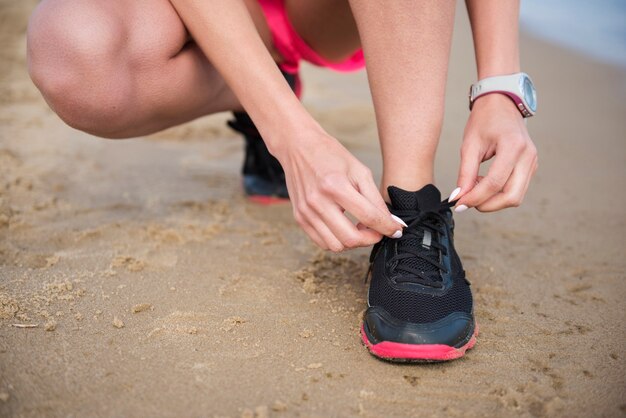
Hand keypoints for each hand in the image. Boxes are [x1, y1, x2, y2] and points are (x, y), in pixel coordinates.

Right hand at [273, 128, 403, 251]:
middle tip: (378, 231)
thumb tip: (391, 222)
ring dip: (353, 242)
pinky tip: (344, 228)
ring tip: (360, 228)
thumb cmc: (331, 155)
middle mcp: (318, 202)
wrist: (298, 147)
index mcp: (336, 186)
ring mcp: (306, 212)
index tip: (396, 230)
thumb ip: (375, 198)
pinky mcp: (299, 218)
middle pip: (351, 238)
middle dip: (371, 239)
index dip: (387, 227)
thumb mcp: (359, 171)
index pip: (368, 217)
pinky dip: (338, 241)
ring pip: (336, 246)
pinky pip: (322, 242)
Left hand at [452, 94, 537, 211]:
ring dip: (493, 200)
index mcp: (513, 147)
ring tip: (474, 187)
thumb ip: (465, 174)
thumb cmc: (485, 119)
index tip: (458, 203)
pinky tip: (484, 182)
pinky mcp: (531, 167)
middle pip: (511, 196)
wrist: (502, 104)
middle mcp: (528, 156)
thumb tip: (459, 197)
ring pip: (516, 197)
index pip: (495, 183)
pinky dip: (499, 193)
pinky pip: (517, 189)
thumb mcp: (469, 145)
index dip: (475, 197)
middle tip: (466, 201)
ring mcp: (533, 163)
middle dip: (487, 204)